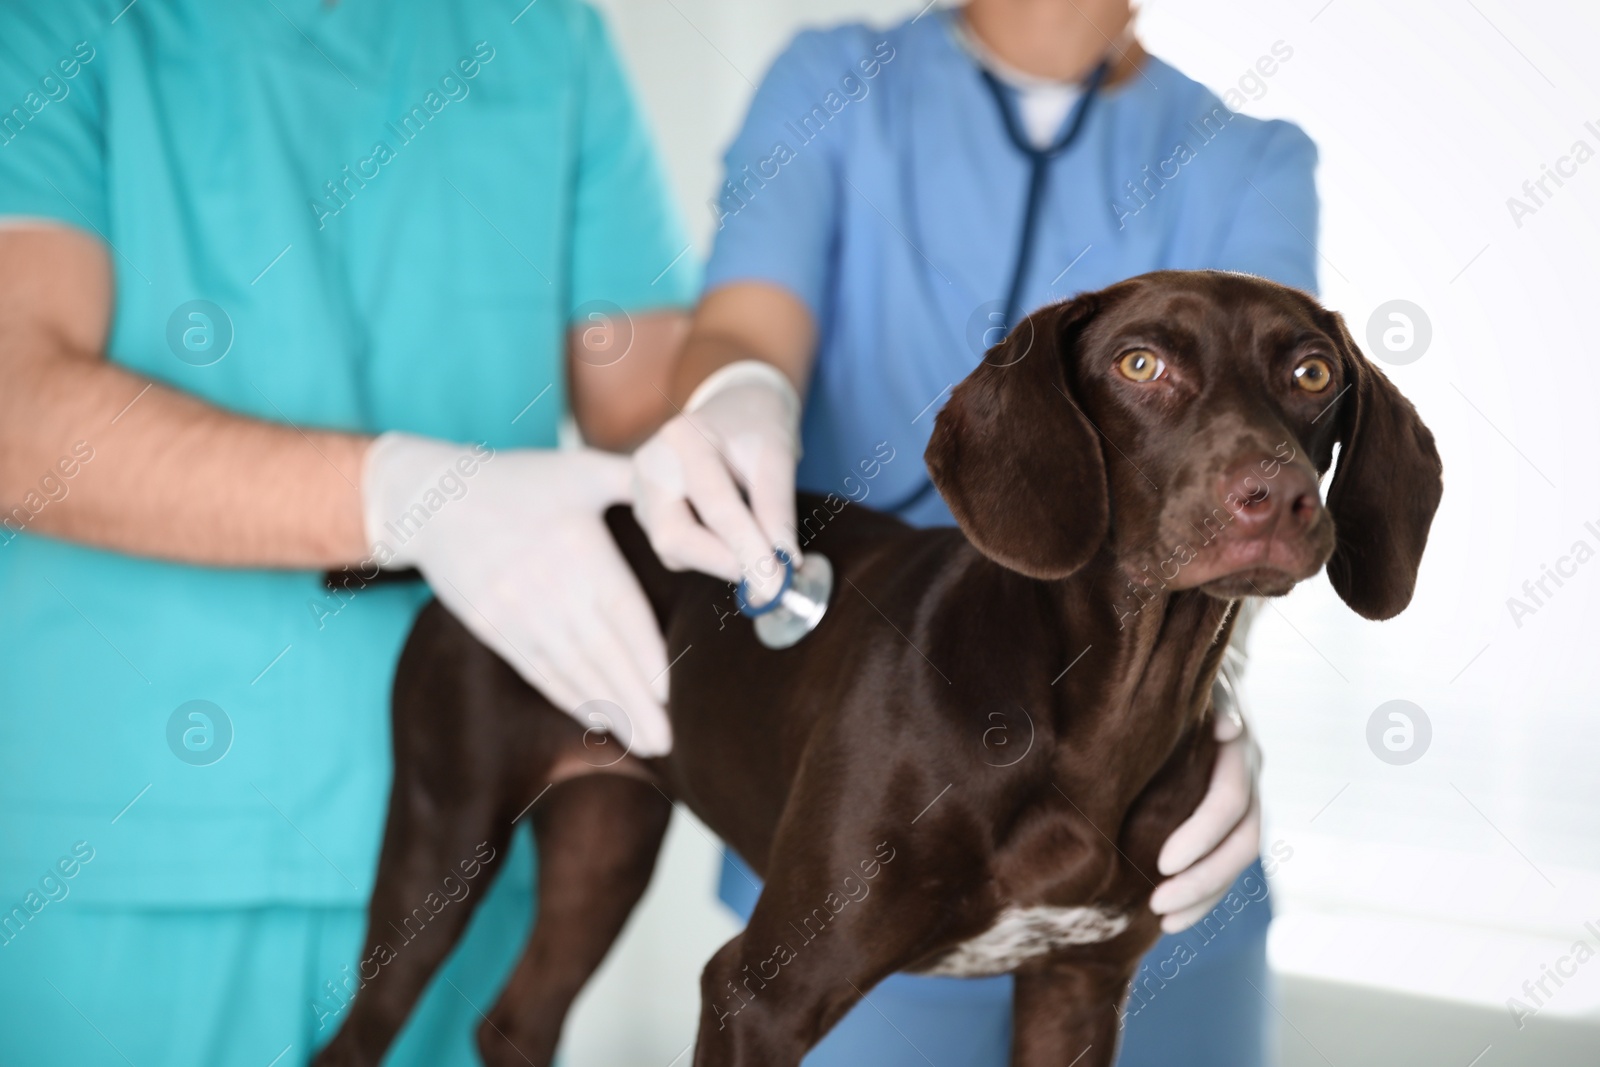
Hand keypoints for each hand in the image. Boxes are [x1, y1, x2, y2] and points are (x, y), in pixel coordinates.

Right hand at [362, 433, 670, 755]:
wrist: (435, 498)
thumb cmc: (522, 481)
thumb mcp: (581, 469)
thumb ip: (637, 482)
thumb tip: (693, 489)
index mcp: (578, 548)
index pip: (622, 614)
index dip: (647, 657)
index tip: (675, 695)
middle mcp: (548, 586)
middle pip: (601, 654)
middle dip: (637, 702)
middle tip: (670, 741)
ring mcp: (516, 611)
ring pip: (571, 670)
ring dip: (609, 711)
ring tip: (646, 742)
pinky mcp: (492, 627)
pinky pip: (538, 670)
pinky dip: (571, 698)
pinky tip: (600, 720)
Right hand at [632, 361, 800, 604]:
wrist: (733, 409)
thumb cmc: (756, 429)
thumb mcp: (777, 458)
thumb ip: (777, 511)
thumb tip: (784, 566)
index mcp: (684, 439)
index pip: (716, 506)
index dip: (748, 550)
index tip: (777, 585)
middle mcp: (650, 465)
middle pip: (674, 536)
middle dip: (724, 564)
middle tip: (769, 581)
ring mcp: (640, 490)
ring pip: (673, 551)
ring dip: (720, 560)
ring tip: (755, 542)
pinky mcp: (644, 511)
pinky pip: (675, 551)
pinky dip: (710, 554)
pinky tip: (731, 535)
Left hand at [1147, 699, 1261, 932]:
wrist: (1202, 672)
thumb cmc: (1185, 677)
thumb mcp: (1197, 682)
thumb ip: (1212, 702)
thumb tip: (1226, 729)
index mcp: (1239, 749)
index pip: (1230, 801)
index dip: (1201, 834)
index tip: (1163, 862)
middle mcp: (1250, 779)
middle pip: (1241, 843)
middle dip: (1203, 879)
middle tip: (1157, 903)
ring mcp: (1245, 801)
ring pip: (1237, 861)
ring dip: (1204, 896)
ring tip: (1164, 921)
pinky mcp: (1228, 818)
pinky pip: (1224, 863)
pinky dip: (1203, 894)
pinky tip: (1171, 918)